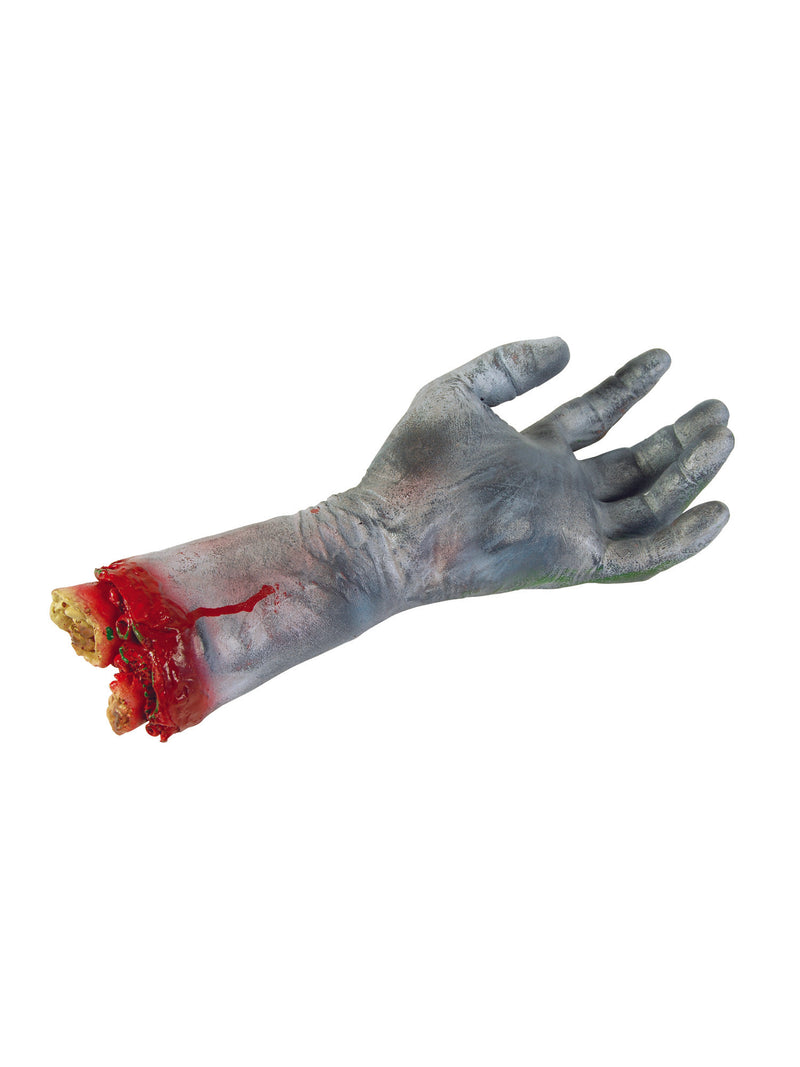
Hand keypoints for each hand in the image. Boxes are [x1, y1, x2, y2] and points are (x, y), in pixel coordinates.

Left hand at [359, 338, 732, 602]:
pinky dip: (683, 540)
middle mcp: (556, 493)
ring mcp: (567, 528)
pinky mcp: (574, 561)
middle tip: (716, 406)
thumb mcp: (457, 393)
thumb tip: (567, 344)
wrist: (391, 529)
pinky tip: (721, 510)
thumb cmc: (411, 465)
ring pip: (647, 505)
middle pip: (632, 464)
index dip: (629, 386)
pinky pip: (642, 558)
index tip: (662, 357)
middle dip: (675, 435)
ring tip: (724, 435)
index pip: (594, 418)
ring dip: (688, 474)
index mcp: (530, 456)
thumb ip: (508, 365)